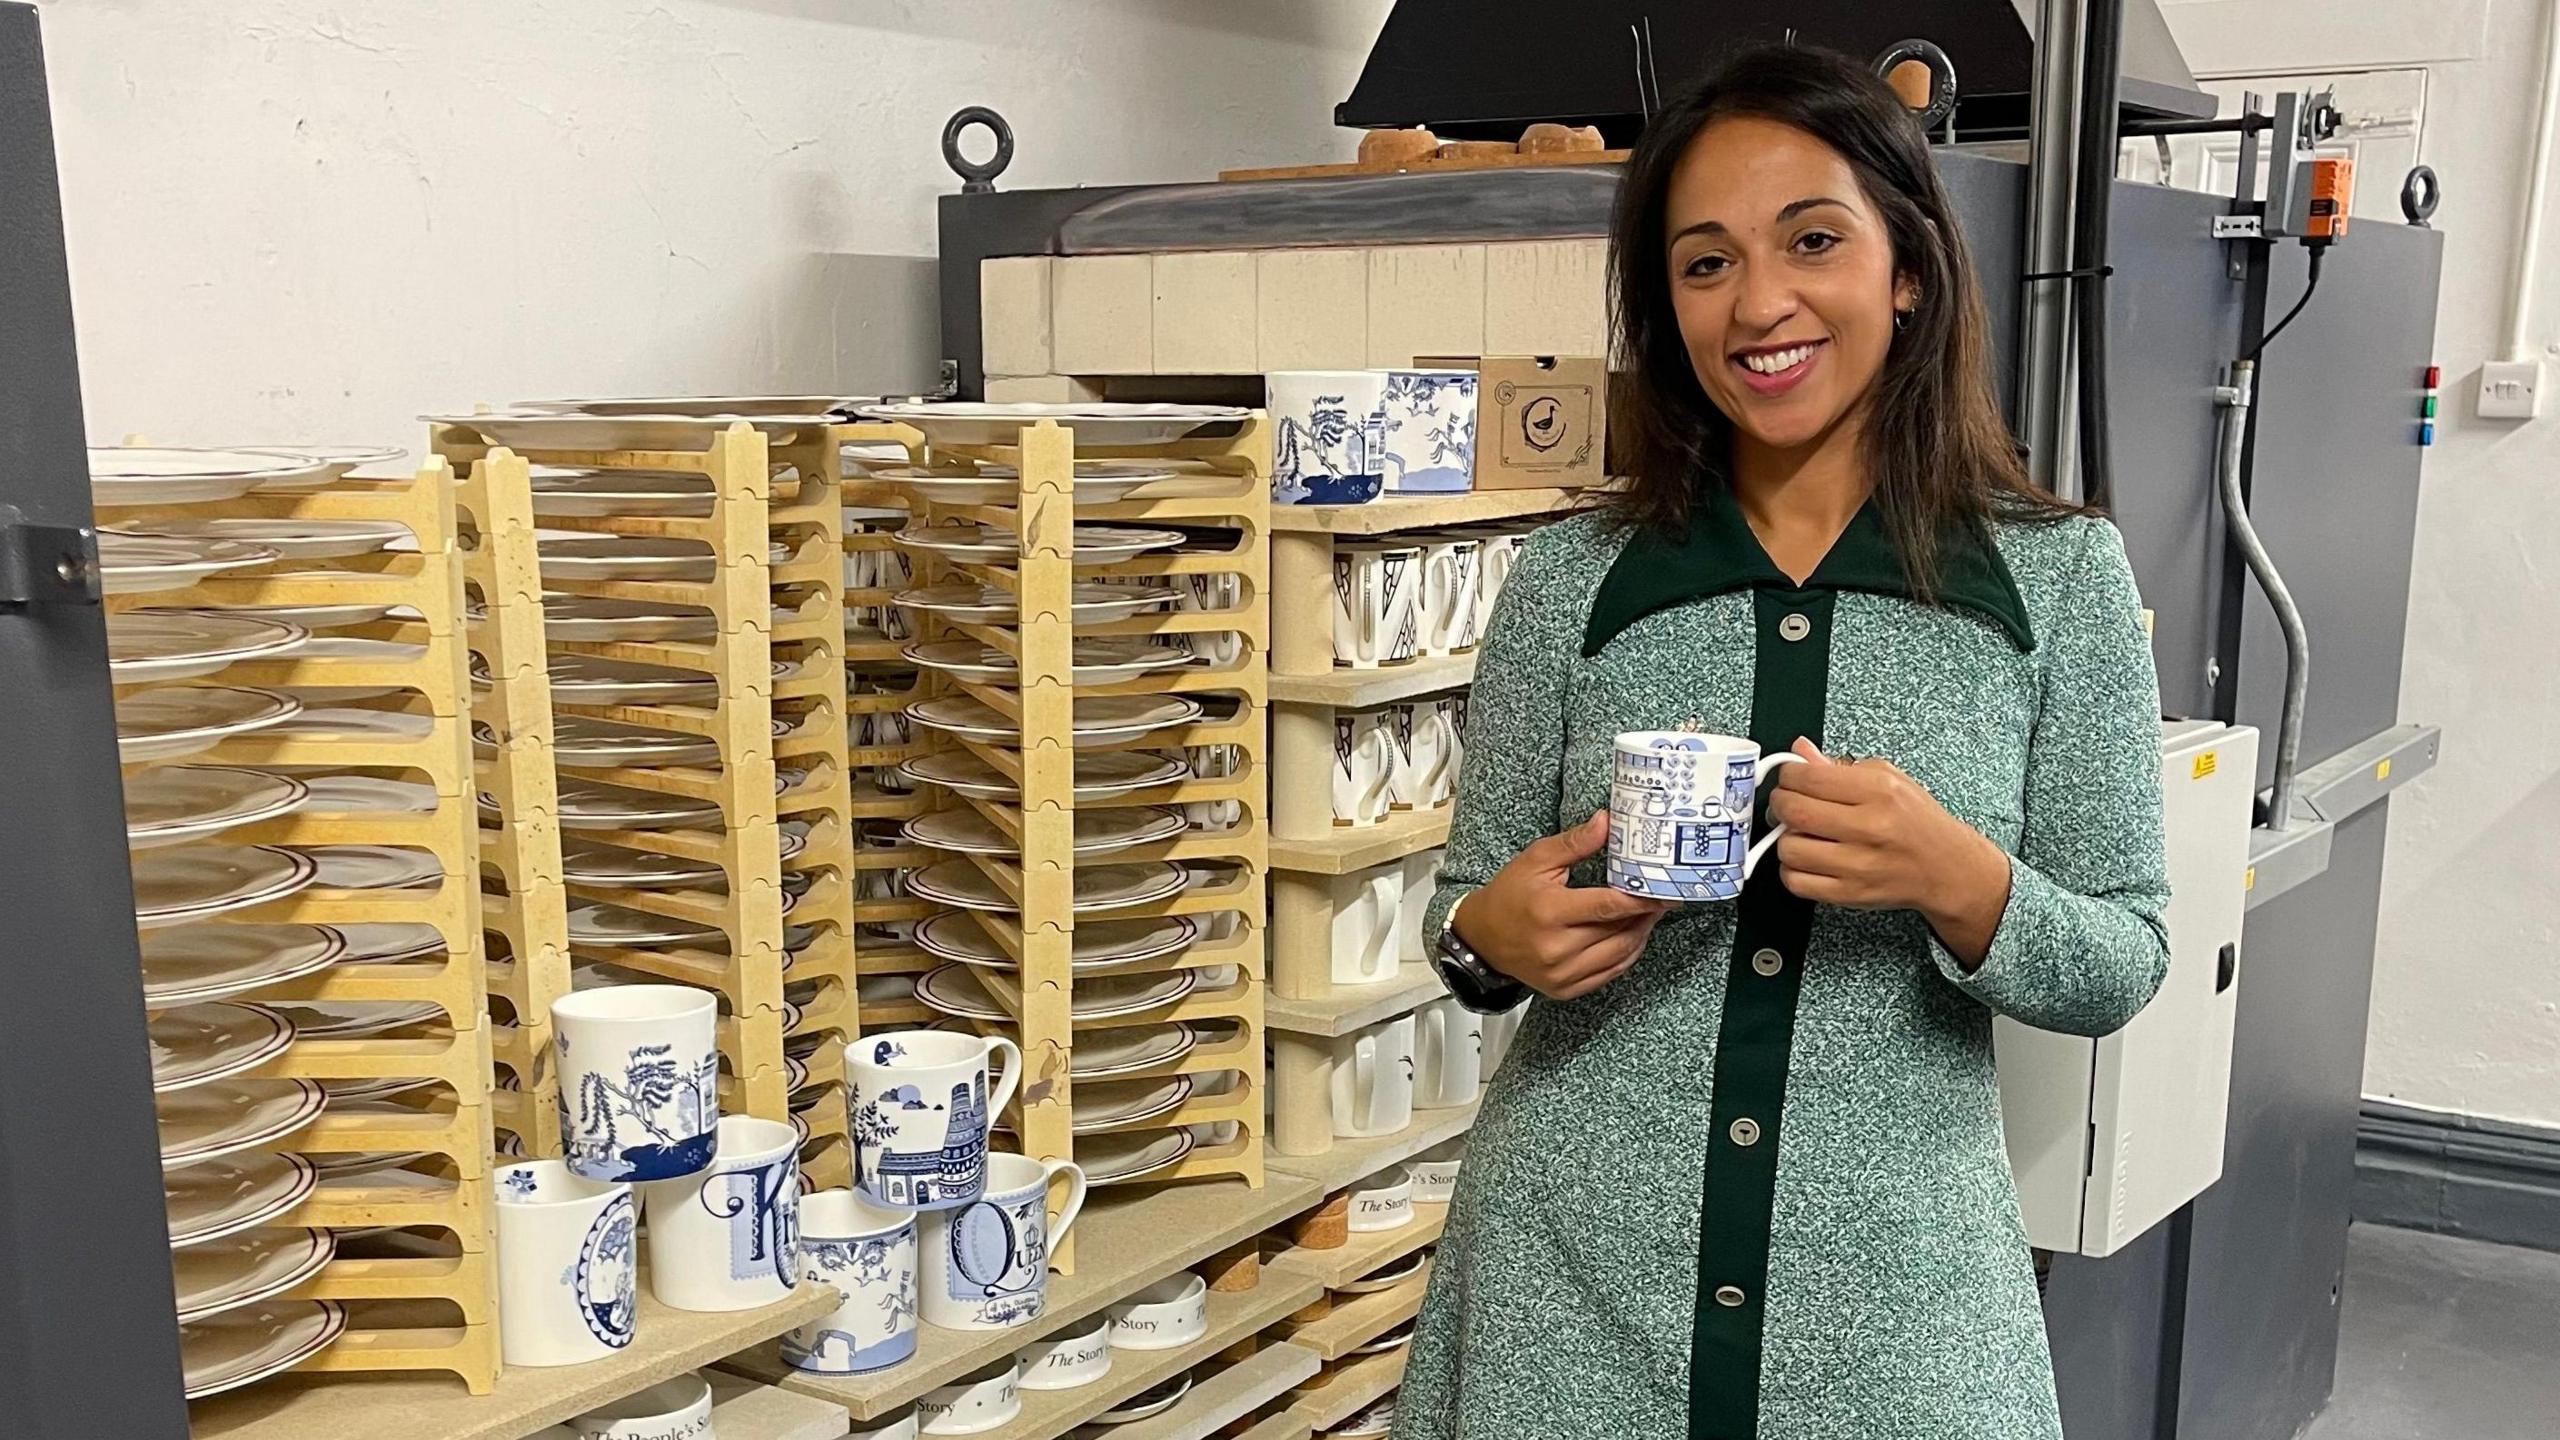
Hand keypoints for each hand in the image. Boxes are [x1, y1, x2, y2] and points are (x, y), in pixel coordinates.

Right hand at [1454, 810, 1670, 999]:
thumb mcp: (1536, 860)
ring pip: (1619, 955)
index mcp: (1550, 911)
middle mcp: (1556, 948)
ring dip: (1641, 934)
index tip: (1664, 890)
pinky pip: (1610, 974)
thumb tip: (1608, 822)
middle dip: (1645, 914)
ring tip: (1650, 915)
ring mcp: (1561, 973)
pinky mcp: (1565, 989)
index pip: (1608, 906)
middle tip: (1662, 897)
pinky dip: (1628, 956)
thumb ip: (1575, 842)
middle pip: (1619, 931)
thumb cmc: (1508, 895)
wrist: (1481, 939)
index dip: (1641, 899)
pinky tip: (1633, 937)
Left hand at [1765, 739, 2010, 961]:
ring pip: (1789, 849)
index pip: (1808, 777)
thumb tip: (1800, 751)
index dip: (1788, 774)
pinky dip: (1792, 869)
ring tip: (1801, 833)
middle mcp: (1870, 828)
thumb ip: (1838, 766)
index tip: (1789, 777)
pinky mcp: (1850, 894)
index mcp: (1879, 792)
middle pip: (1793, 810)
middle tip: (1786, 803)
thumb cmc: (1917, 823)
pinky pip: (1796, 882)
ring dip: (1786, 838)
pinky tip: (1807, 859)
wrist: (1947, 869)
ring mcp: (1859, 865)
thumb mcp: (1888, 780)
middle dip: (1779, 803)